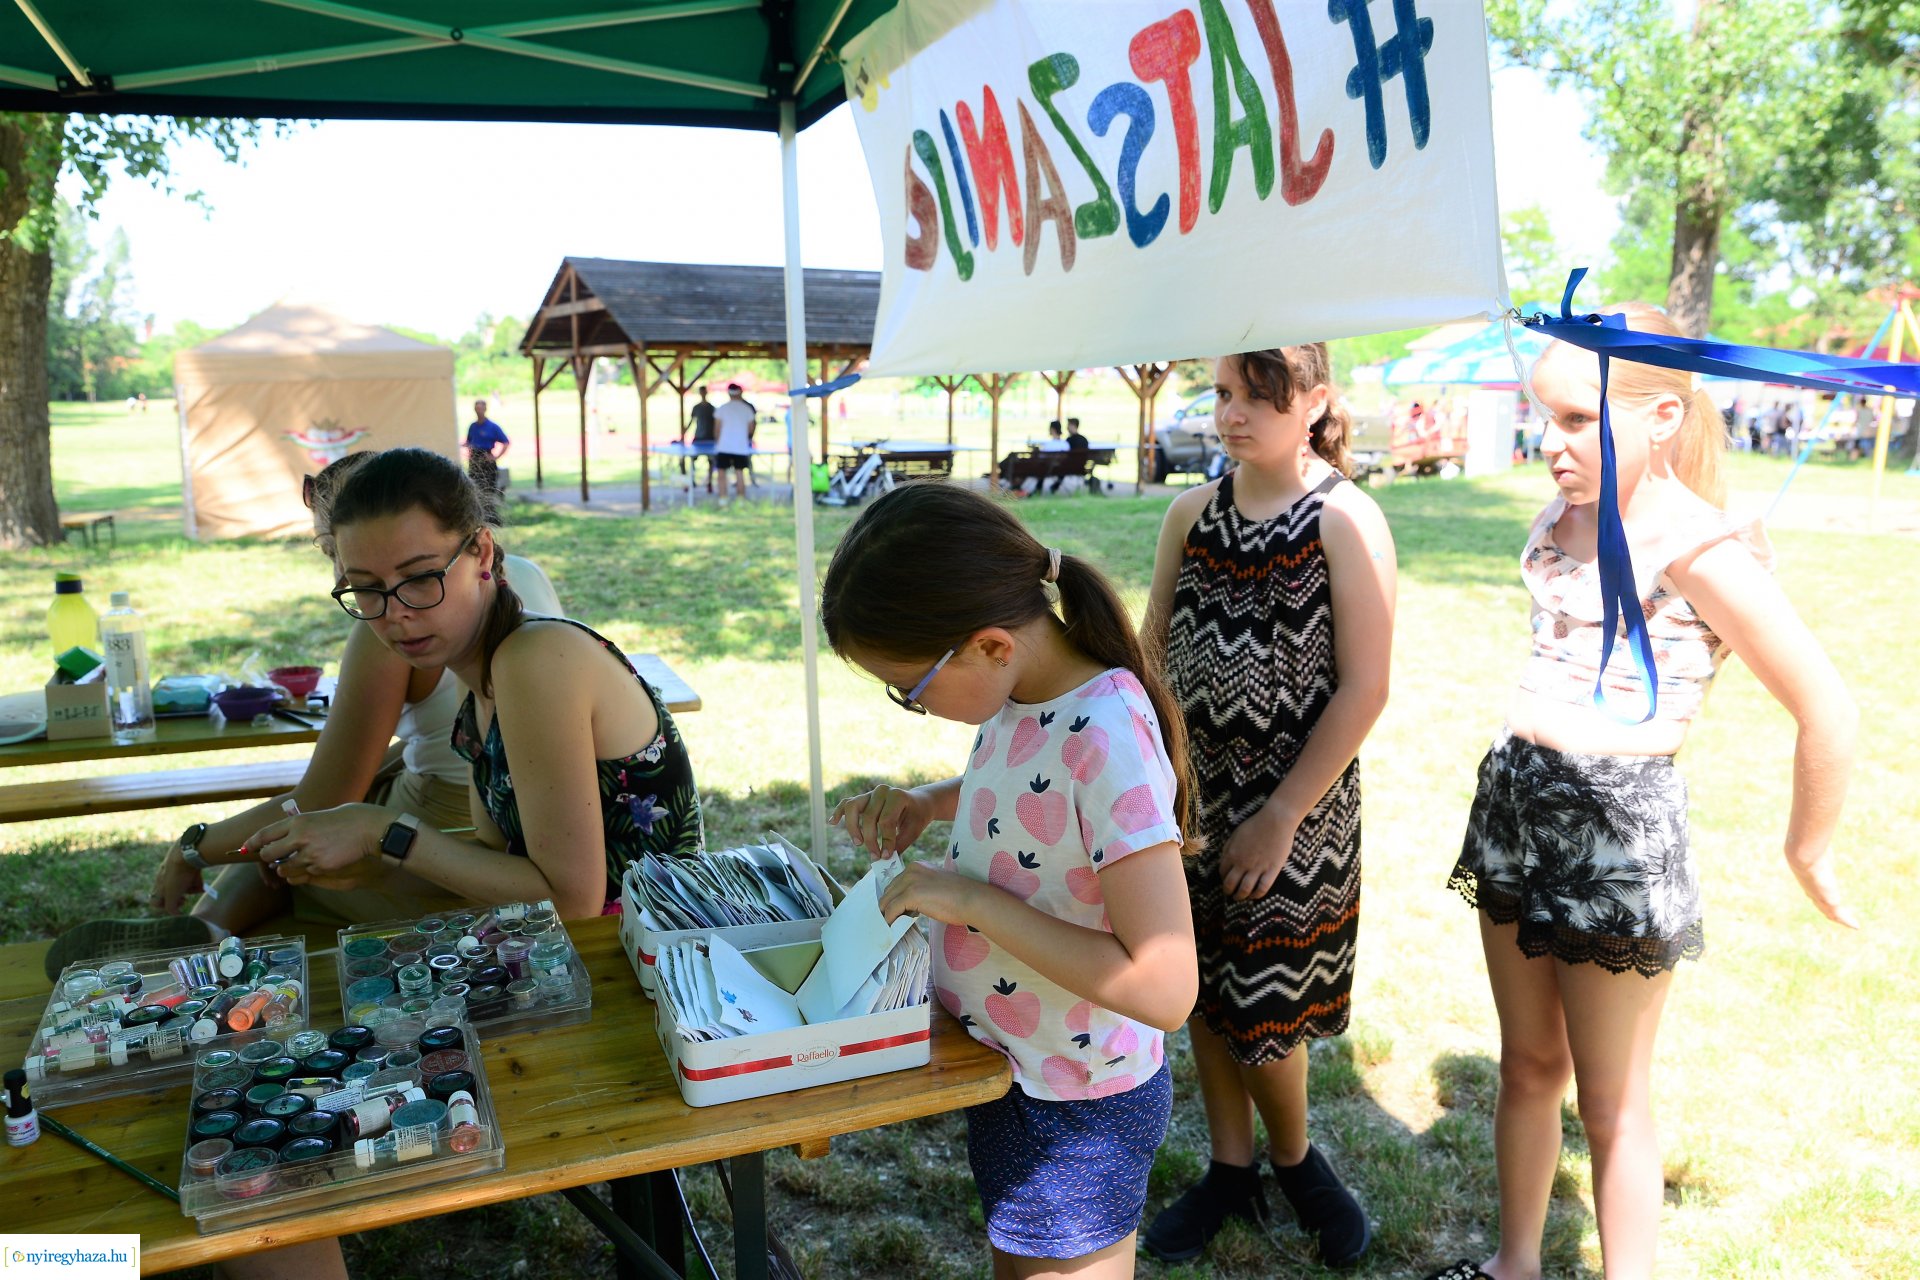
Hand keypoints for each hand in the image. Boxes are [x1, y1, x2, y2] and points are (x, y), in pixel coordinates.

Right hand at [150, 845, 202, 914]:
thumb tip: (176, 914)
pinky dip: (197, 882)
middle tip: (184, 900)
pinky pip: (193, 880)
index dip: (163, 907)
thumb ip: (171, 907)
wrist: (187, 854)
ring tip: (193, 886)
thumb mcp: (171, 895)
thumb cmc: (176, 876)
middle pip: (172, 894)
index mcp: (159, 885)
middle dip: (179, 898)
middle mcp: (166, 879)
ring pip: (184, 888)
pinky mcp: (189, 868)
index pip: (155, 901)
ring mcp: (178, 873)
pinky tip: (200, 881)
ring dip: (190, 890)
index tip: (174, 906)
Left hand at [246, 805, 382, 885]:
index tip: (246, 847)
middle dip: (270, 859)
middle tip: (276, 859)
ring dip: (288, 869)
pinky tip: (318, 866)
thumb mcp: (325, 814)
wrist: (374, 830)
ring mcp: (309, 855)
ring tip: (299, 863)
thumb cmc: (355, 817)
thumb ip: (308, 824)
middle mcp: (299, 837)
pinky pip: (306, 875)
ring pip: (286, 869)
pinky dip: (307, 873)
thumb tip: (299, 832)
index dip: (253, 842)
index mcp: (299, 821)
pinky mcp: (321, 868)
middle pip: (269, 855)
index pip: (266, 833)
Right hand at [829, 784, 932, 858]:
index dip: (885, 841)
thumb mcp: (914, 830)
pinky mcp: (862, 799)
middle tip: (874, 856)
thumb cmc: (916, 817)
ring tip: (858, 843)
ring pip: (853, 807)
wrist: (918, 803)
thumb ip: (900, 844)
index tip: (886, 857)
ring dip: (853, 827)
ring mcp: (870, 793)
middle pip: (869, 817)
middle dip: (870, 839)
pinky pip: (847, 804)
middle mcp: (882, 791)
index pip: (886, 821)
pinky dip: (838, 812)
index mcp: (898, 796)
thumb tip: (885, 860)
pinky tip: (832, 822)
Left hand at [878, 860, 984, 927]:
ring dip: (887, 914)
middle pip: (889, 891)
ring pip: (887, 901)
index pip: (896, 883)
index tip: (894, 911)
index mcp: (918, 866)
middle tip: (891, 921)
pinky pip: (891, 910)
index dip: (894, 898)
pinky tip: (893, 927)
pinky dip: (890, 920)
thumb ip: (921, 890)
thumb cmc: (960, 897)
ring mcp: (910, 881)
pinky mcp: (911, 894)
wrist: (973, 899)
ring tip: (891, 926)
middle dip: (888, 906)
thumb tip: (907, 906)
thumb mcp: (935, 886)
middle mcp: (911, 870)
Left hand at [1219, 805, 1298, 900]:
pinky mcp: (1271, 870)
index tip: (1226, 880)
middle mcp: (1242, 863)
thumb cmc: (1256, 824)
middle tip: (1230, 894)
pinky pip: (1262, 888)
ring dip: (1240, 896)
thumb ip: (1228, 847)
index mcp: (1232, 854)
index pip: (1222, 872)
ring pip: (1244, 889)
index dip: (1223, 878)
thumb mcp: (1236, 833)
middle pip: (1230, 884)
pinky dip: (1256, 895)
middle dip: (1228, 891)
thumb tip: (1223, 860)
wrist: (1276, 820)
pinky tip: (1255, 895)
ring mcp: (1257, 868)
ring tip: (1240, 898)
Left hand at [1785, 844, 1859, 928]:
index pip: (1813, 890)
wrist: (1803, 855)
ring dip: (1840, 918)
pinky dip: (1847, 921)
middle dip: (1828, 910)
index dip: (1819, 895)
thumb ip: (1813, 837)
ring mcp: (1818, 897)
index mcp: (1807, 878)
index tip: (1825, 898)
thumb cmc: (1806, 845)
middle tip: (1836, 916)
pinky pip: (1838, 915)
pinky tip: (1855, 925)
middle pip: (1820, 904)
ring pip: (1830, 912)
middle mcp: (1810, 890)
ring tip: (1849, 923)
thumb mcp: (1811, 842)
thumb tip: (1810, 822)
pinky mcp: (1828, 901)